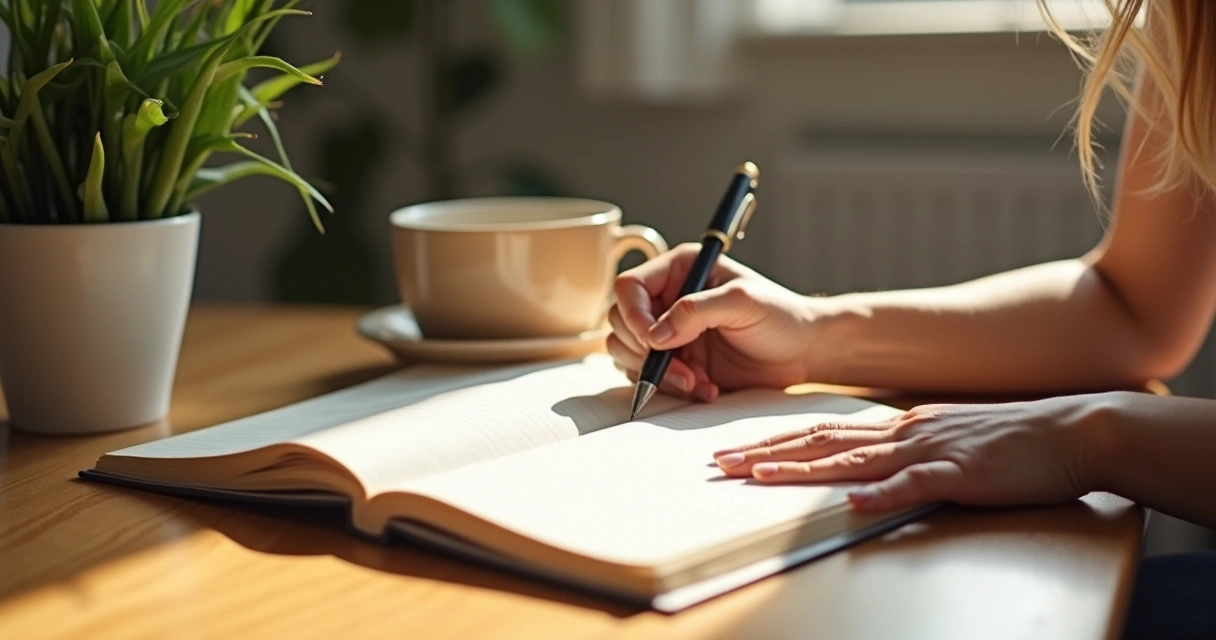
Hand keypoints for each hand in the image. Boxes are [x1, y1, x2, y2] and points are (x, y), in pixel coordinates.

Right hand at [608, 244, 817, 400]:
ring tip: (697, 381)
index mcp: (680, 271)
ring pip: (628, 354)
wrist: (802, 351)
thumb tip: (655, 335)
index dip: (634, 315)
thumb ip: (695, 311)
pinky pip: (651, 377)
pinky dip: (672, 388)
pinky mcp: (676, 362)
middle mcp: (667, 299)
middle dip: (646, 352)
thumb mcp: (742, 302)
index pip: (629, 287)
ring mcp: (669, 333)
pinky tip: (705, 387)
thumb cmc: (781, 316)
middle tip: (682, 368)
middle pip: (621, 323)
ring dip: (658, 374)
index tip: (654, 340)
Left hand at [712, 394, 1112, 512]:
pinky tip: (853, 502)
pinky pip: (916, 486)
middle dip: (768, 453)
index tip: (736, 451)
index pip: (823, 434)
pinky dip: (883, 494)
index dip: (776, 442)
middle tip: (720, 462)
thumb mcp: (945, 441)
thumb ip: (903, 453)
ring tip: (760, 477)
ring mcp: (930, 450)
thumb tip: (865, 470)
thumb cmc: (1010, 441)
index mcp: (899, 425)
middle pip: (822, 443)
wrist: (1071, 430)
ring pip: (854, 461)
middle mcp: (904, 432)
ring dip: (804, 471)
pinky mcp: (961, 474)